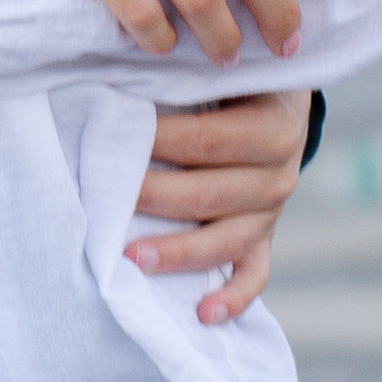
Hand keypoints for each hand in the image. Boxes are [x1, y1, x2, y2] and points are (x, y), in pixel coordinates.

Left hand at [126, 90, 311, 327]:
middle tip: (101, 196)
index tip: (107, 139)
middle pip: (206, 195)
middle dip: (150, 198)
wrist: (280, 97)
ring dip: (176, 253)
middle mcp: (279, 175)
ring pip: (224, 242)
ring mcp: (273, 212)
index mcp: (272, 127)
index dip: (155, 142)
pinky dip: (233, 298)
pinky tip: (204, 313)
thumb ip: (184, 78)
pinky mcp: (265, 238)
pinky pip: (254, 273)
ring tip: (130, 258)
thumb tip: (115, 86)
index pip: (204, 141)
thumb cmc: (232, 77)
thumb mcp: (219, 68)